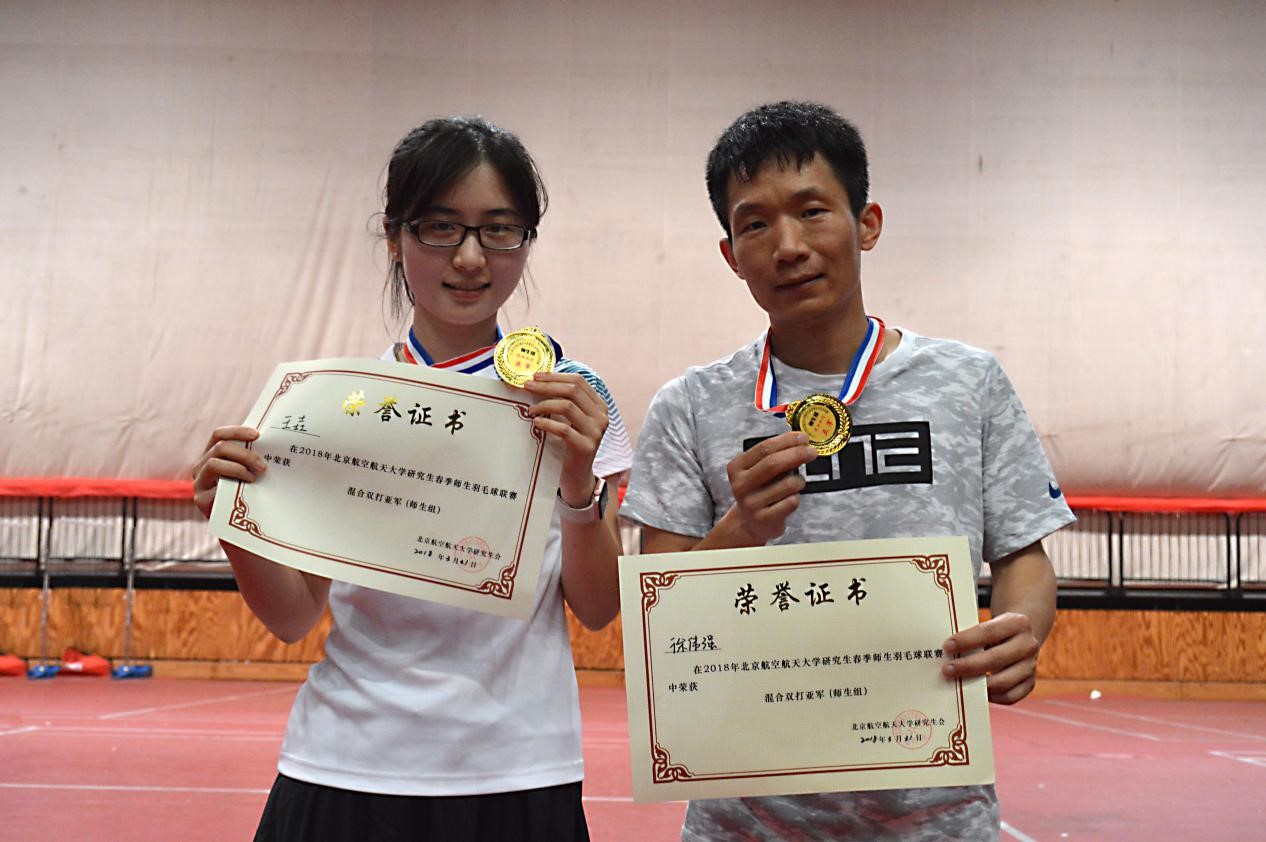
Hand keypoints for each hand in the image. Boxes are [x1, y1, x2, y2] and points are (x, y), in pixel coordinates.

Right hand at [191, 425, 265, 519]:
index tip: (257, 435)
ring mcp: (198, 483)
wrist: (239, 529)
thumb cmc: (249, 496)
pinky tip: (247, 490)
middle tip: (263, 466)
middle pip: (219, 448)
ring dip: (238, 468)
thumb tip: (274, 442)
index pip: (219, 435)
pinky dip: (232, 484)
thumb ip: (251, 459)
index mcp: (212, 456)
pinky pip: (214, 486)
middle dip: (244, 454)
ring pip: (214, 464)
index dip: (237, 431)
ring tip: (255, 478)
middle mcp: (201, 467)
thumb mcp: (249, 473)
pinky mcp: (200, 500)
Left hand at [522, 372, 607, 507]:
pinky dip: (547, 423)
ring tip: (530, 409)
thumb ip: (563, 402)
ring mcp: (595, 432)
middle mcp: (601, 416)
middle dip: (547, 386)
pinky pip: (563, 429)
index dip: (556, 376)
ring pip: (568, 406)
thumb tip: (538, 382)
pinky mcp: (585, 447)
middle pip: (572, 390)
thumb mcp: (571, 420)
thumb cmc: (569, 445)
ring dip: (544, 404)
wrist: (577, 476)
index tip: (536, 376)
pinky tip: (536, 422)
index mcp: (599, 406)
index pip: (578, 381)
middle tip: (527, 387)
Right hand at [723, 431, 817, 544]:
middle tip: (812, 452)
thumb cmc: (759, 491)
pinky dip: (796, 497)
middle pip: (773, 463)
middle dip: (797, 454)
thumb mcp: (758, 472)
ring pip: (787, 484)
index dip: (787, 441)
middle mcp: (740, 485)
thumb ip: (774, 457)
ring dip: (799, 480)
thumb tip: (800, 443)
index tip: (803, 437)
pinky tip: (789, 498)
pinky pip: (791, 502)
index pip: (764, 448)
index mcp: (737, 468)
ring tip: (796, 483)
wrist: (750, 523)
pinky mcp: (764, 519)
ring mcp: (751, 504)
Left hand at [941, 611, 1040, 704]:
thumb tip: (947, 652)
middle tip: (947, 669)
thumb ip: (972, 636)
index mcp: (1017, 623)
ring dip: (978, 684)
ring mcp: (1031, 666)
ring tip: (959, 683)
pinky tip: (976, 692)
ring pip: (1004, 681)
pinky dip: (992, 697)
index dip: (967, 640)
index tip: (947, 647)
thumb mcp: (989, 624)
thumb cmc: (995, 631)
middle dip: (968, 666)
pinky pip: (1010, 696)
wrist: (1021, 636)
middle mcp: (1028, 644)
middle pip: (996, 658)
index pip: (989, 631)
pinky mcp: (1030, 683)